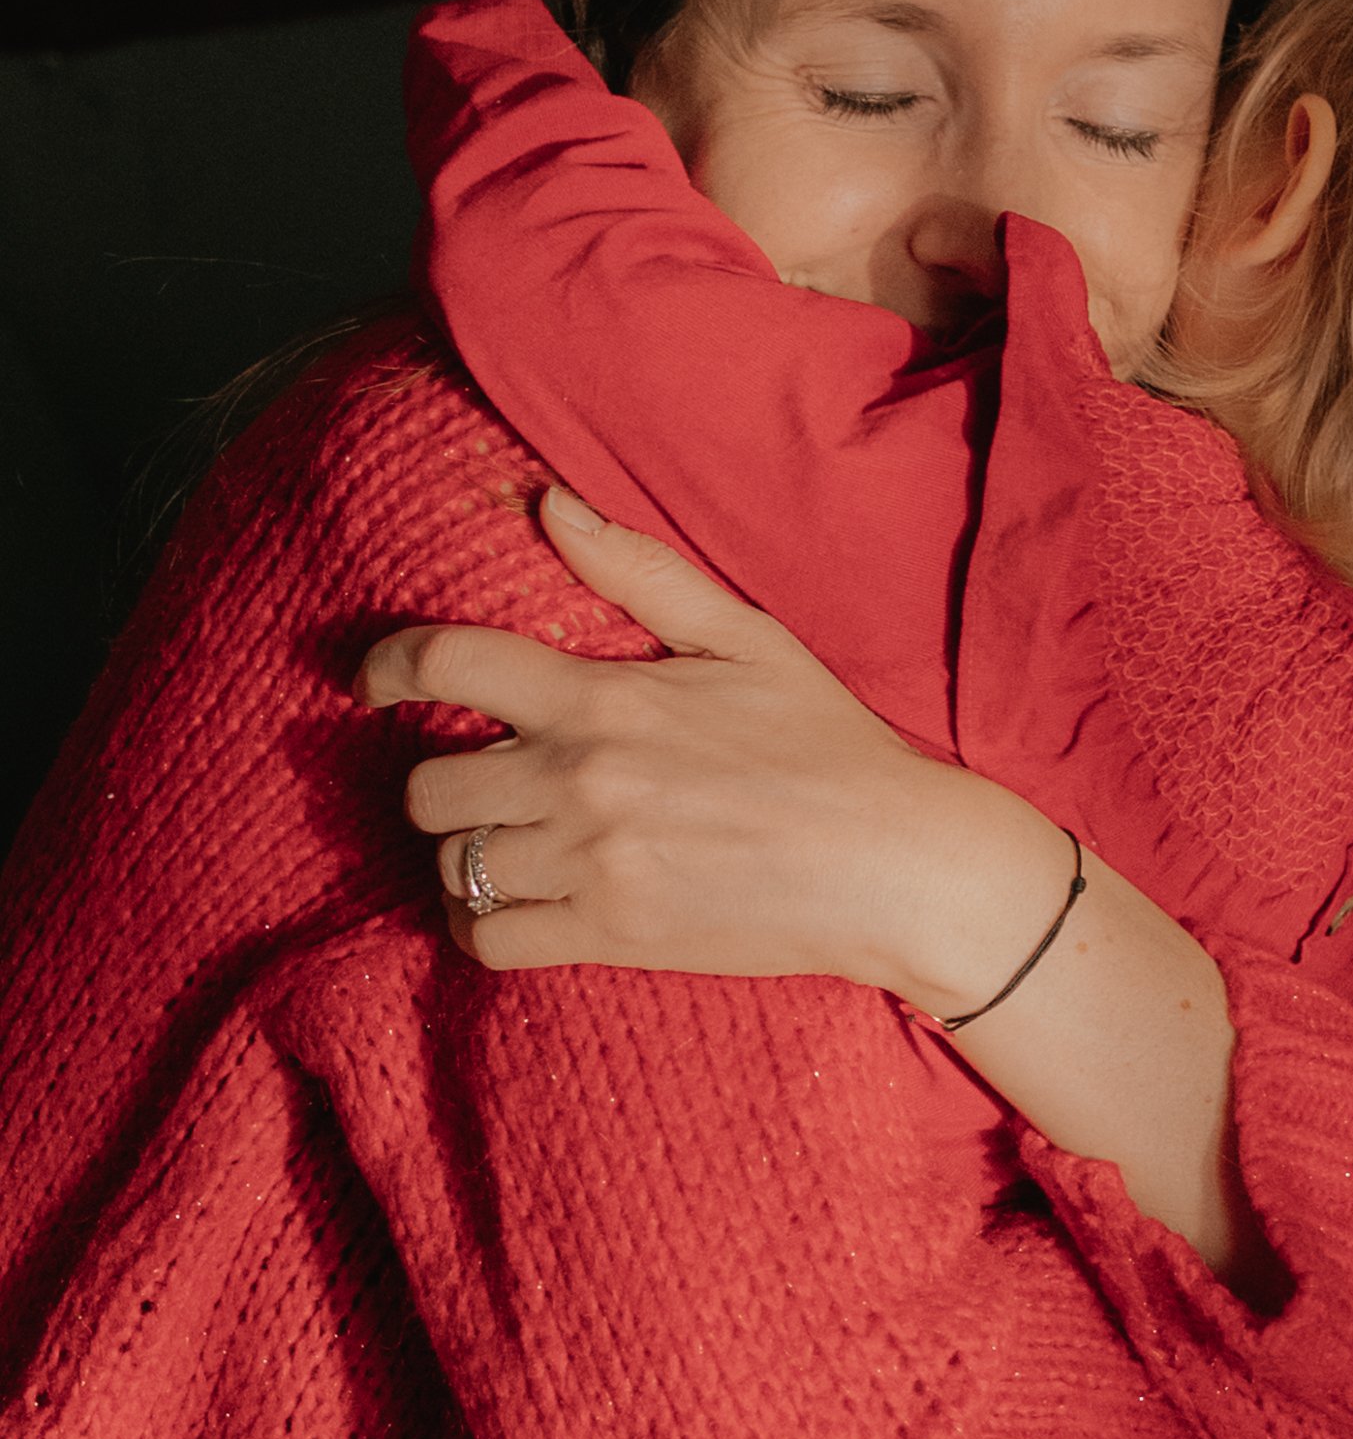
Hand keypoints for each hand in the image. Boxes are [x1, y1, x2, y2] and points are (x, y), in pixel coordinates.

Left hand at [357, 484, 1071, 1000]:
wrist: (893, 866)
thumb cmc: (827, 745)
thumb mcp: (746, 637)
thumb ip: (640, 573)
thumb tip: (548, 501)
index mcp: (605, 697)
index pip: (449, 663)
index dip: (389, 666)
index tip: (373, 681)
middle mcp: (582, 779)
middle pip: (429, 784)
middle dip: (441, 781)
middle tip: (480, 783)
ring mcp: (591, 861)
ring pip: (454, 864)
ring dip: (467, 855)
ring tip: (506, 846)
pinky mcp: (611, 932)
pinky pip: (488, 937)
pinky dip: (484, 925)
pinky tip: (515, 907)